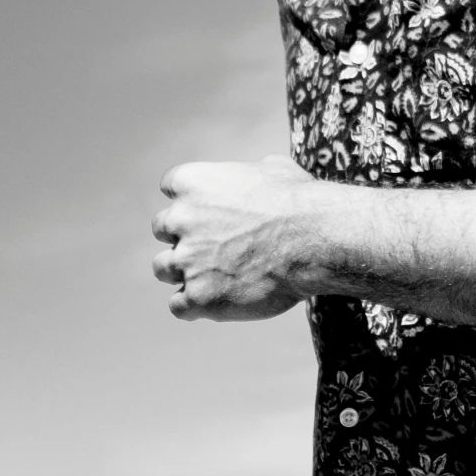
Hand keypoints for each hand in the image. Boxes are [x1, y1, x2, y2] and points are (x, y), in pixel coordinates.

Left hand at [151, 157, 322, 321]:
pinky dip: (193, 306)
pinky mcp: (198, 296)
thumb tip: (255, 178)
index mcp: (193, 182)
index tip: (207, 213)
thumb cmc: (299, 202)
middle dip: (184, 236)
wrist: (314, 241)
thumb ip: (247, 176)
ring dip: (184, 272)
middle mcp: (180, 219)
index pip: (170, 187)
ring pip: (163, 268)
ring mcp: (186, 260)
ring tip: (215, 278)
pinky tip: (217, 302)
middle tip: (214, 247)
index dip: (190, 202)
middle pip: (162, 229)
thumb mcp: (273, 170)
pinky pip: (179, 306)